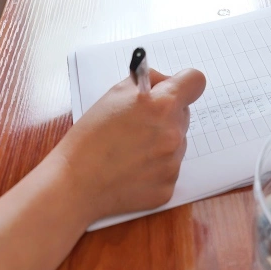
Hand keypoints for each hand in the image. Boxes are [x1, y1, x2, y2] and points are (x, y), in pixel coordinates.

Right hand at [53, 66, 207, 223]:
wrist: (75, 182)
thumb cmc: (90, 136)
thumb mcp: (114, 94)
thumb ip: (148, 82)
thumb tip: (166, 82)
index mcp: (162, 105)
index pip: (196, 82)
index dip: (184, 84)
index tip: (174, 90)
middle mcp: (173, 134)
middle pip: (184, 115)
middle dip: (167, 115)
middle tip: (138, 124)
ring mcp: (172, 163)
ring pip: (177, 143)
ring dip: (161, 142)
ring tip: (130, 150)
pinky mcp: (168, 187)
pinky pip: (169, 169)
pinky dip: (155, 168)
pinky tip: (131, 170)